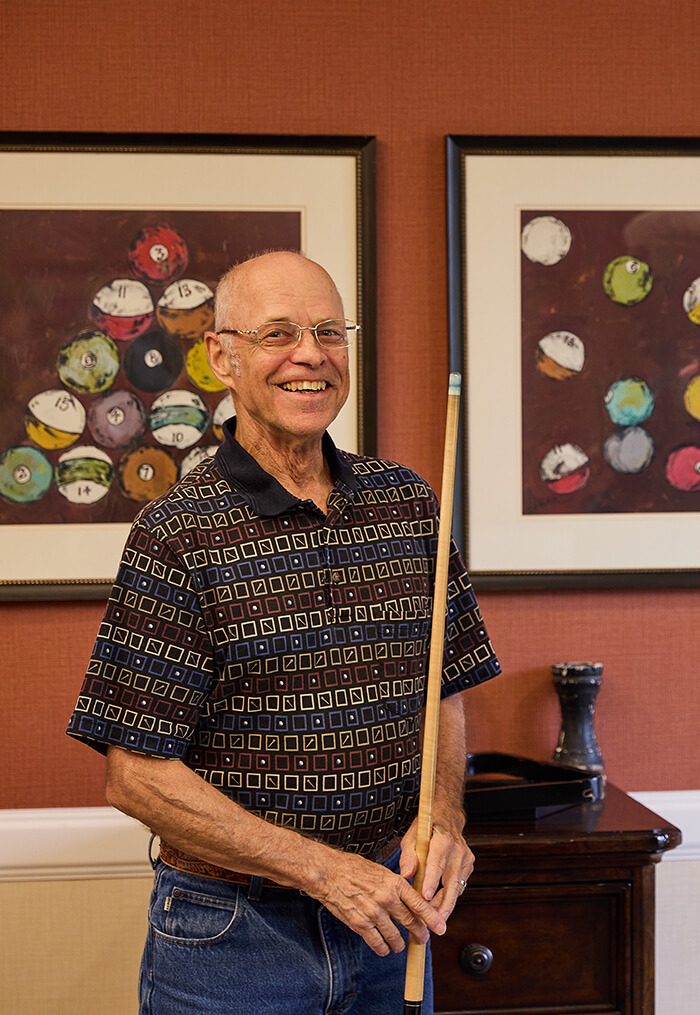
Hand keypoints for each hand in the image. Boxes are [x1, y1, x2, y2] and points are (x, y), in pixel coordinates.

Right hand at [310, 847, 447, 955]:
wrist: (328, 873)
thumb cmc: (353, 868)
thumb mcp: (380, 870)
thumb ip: (396, 885)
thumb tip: (410, 898)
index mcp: (394, 882)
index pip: (419, 903)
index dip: (431, 918)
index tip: (441, 928)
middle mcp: (386, 898)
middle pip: (410, 922)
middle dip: (419, 934)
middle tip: (422, 939)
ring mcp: (373, 913)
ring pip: (395, 937)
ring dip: (399, 944)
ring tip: (400, 945)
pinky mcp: (360, 924)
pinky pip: (377, 943)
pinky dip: (382, 948)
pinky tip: (384, 948)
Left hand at [399, 815, 473, 920]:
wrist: (446, 818)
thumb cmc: (426, 829)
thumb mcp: (412, 837)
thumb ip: (408, 856)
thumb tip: (405, 874)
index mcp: (443, 840)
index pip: (437, 862)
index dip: (432, 881)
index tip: (426, 897)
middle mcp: (458, 850)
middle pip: (452, 881)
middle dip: (443, 903)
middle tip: (434, 921)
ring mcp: (466, 859)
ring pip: (457, 887)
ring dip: (445, 904)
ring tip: (432, 918)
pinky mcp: (469, 866)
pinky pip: (459, 886)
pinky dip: (449, 897)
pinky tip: (438, 906)